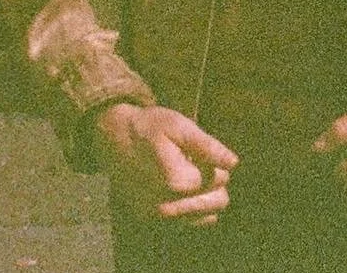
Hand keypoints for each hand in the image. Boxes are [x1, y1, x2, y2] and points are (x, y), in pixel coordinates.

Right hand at [92, 103, 237, 226]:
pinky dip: (190, 206)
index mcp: (177, 182)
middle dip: (211, 181)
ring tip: (182, 173)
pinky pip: (188, 221)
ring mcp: (158, 218)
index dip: (211, 161)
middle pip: (219, 201)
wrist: (113, 137)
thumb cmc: (149, 127)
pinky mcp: (151, 221)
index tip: (192, 150)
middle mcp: (167, 207)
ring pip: (207, 215)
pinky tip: (177, 187)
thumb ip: (207, 146)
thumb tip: (233, 163)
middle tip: (191, 162)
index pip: (220, 178)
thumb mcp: (179, 125)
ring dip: (202, 195)